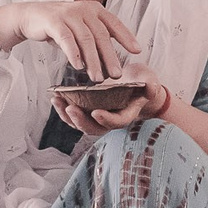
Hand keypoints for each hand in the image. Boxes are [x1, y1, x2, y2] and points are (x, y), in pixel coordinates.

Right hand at [6, 0, 139, 80]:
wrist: (31, 16)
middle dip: (110, 56)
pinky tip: (78, 66)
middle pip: (101, 35)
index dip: (126, 37)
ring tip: (97, 77)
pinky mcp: (54, 21)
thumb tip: (112, 61)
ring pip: (86, 39)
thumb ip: (95, 40)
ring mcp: (69, 14)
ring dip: (93, 60)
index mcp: (94, 10)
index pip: (114, 23)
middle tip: (116, 75)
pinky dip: (74, 53)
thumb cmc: (60, 26)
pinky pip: (67, 39)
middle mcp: (84, 9)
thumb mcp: (81, 29)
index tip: (137, 51)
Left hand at [54, 63, 169, 140]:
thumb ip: (151, 85)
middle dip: (80, 120)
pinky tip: (56, 97)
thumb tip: (151, 88)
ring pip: (81, 124)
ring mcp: (98, 118)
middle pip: (94, 128)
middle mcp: (110, 120)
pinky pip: (75, 115)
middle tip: (70, 108)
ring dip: (67, 115)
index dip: (106, 119)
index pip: (116, 122)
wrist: (136, 84)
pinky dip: (64, 109)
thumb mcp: (150, 80)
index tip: (96, 112)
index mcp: (126, 114)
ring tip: (57, 101)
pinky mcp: (88, 112)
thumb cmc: (143, 82)